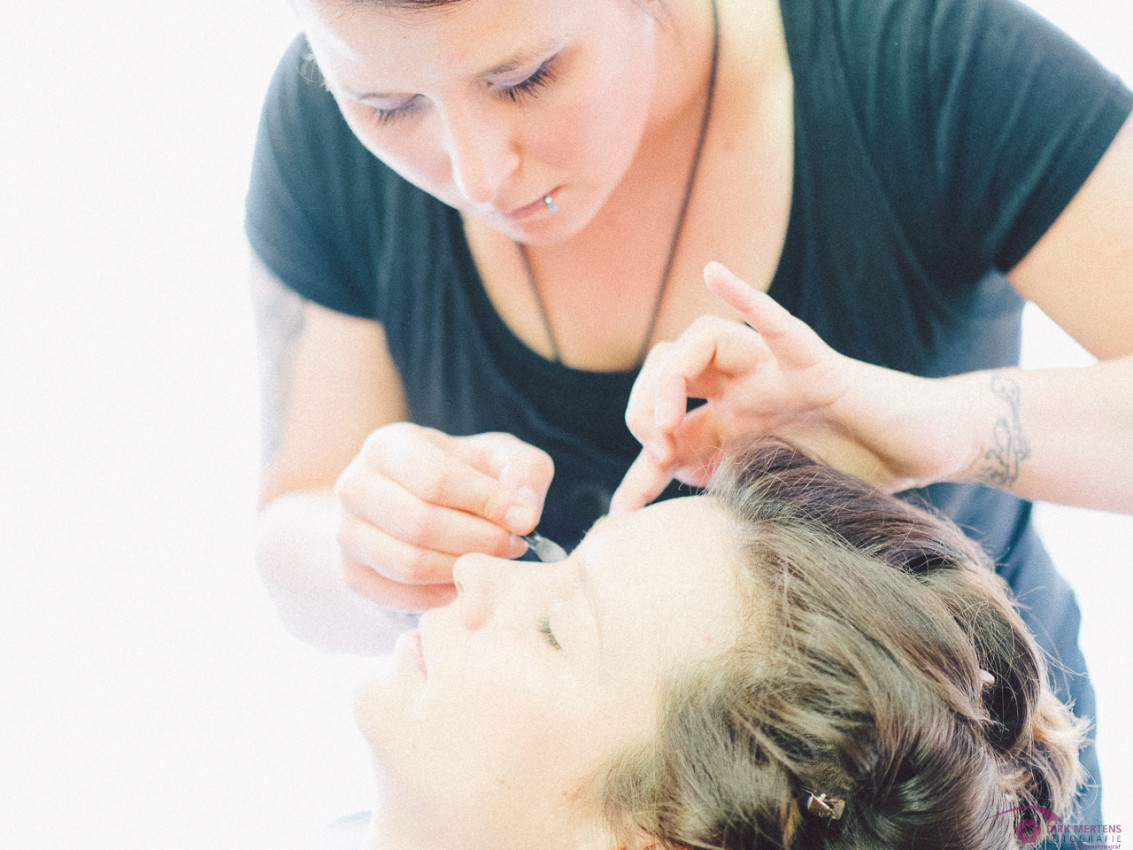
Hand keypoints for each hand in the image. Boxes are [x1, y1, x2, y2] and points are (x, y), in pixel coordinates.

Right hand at [335, 424, 553, 611]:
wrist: (413, 503)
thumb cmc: (464, 476)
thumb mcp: (497, 458)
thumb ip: (522, 472)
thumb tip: (522, 512)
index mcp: (388, 445)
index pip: (437, 478)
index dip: (486, 502)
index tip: (525, 520)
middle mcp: (355, 486)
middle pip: (421, 524)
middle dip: (480, 540)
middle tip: (514, 545)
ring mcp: (346, 533)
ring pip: (409, 564)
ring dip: (463, 569)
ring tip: (492, 561)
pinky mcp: (352, 574)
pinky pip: (401, 596)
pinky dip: (442, 594)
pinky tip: (466, 580)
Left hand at [611, 262, 963, 511]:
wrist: (927, 449)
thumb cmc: (861, 468)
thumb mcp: (781, 485)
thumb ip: (733, 479)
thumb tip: (678, 476)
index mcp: (736, 423)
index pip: (670, 430)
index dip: (642, 467)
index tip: (624, 507)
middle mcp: (748, 390)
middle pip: (672, 371)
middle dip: (644, 407)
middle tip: (654, 450)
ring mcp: (779, 372)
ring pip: (705, 343)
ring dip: (673, 375)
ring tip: (667, 418)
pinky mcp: (819, 364)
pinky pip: (777, 324)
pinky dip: (745, 296)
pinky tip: (713, 272)